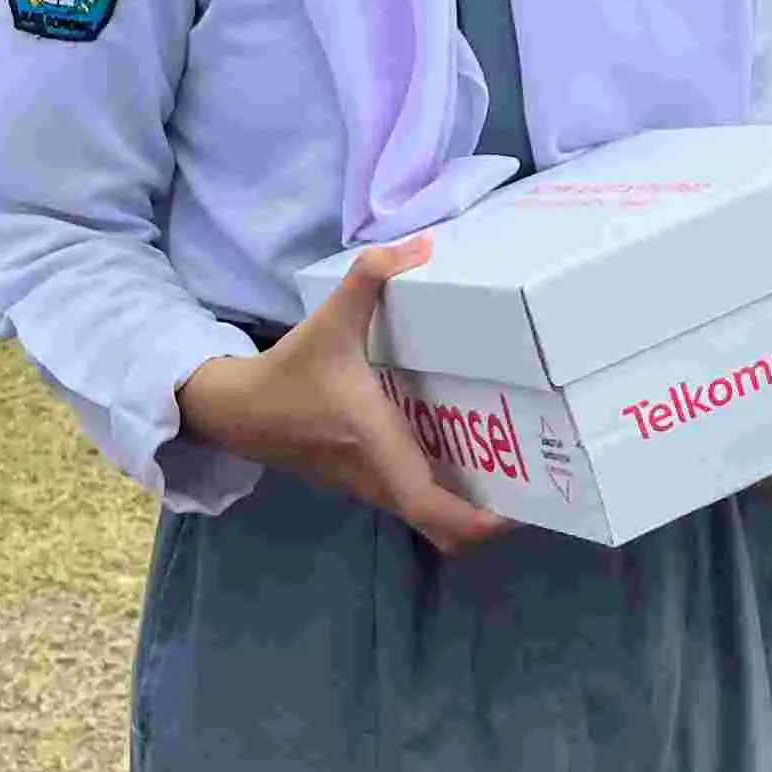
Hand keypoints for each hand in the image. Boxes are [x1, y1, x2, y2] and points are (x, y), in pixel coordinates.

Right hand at [176, 243, 505, 555]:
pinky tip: (464, 457)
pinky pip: (412, 502)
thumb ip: (370, 277)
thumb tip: (423, 244)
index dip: (477, 523)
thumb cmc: (289, 371)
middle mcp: (377, 477)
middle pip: (441, 527)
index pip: (431, 509)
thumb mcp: (329, 319)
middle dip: (487, 518)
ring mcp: (368, 488)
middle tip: (533, 486)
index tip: (517, 513)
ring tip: (511, 472)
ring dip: (466, 508)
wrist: (238, 411)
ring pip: (427, 517)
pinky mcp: (362, 484)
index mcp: (377, 445)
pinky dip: (442, 495)